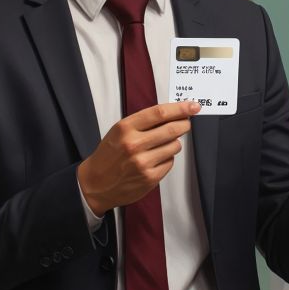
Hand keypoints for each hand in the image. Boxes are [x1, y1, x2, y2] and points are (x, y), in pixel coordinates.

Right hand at [78, 101, 198, 215]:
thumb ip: (143, 123)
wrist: (95, 183)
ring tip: (162, 145)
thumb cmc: (108, 155)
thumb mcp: (119, 131)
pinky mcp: (150, 178)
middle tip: (186, 123)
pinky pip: (170, 162)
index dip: (180, 108)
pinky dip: (167, 159)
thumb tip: (172, 114)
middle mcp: (134, 144)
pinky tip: (155, 159)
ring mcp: (143, 162)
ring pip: (174, 146)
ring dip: (174, 143)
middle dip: (184, 124)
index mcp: (125, 128)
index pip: (159, 113)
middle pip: (172, 129)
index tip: (193, 106)